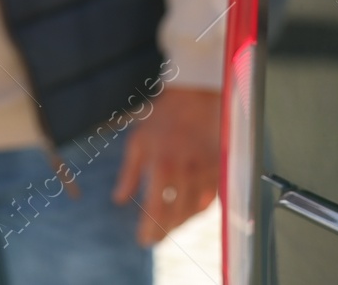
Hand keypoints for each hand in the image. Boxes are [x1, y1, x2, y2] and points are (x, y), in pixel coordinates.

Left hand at [111, 86, 220, 245]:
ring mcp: (205, 172)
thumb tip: (119, 199)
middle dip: (164, 231)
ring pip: (194, 210)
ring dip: (180, 223)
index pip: (156, 210)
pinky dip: (198, 210)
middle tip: (154, 238)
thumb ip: (129, 173)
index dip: (150, 229)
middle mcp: (186, 173)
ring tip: (168, 228)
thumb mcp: (138, 141)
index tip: (143, 240)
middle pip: (176, 215)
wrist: (194, 97)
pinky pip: (210, 199)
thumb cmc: (162, 118)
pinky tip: (188, 214)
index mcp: (163, 166)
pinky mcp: (218, 169)